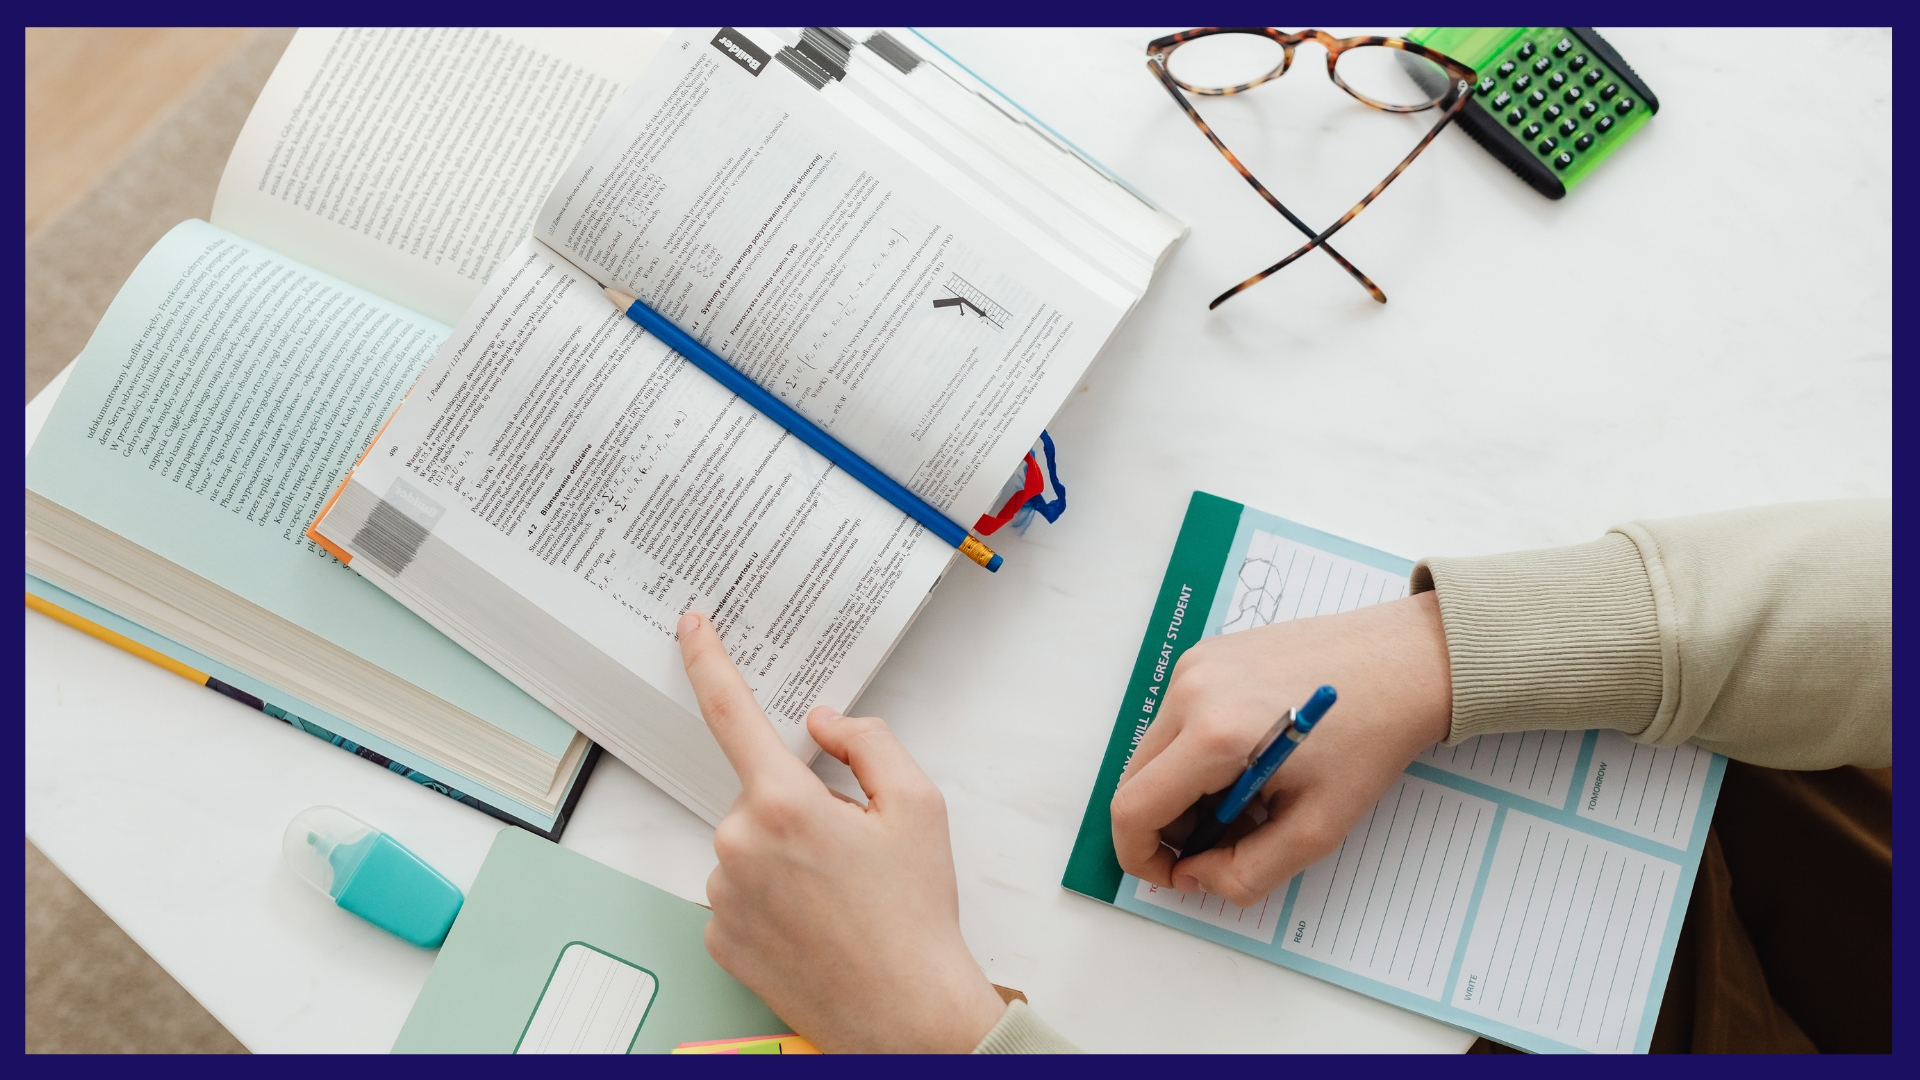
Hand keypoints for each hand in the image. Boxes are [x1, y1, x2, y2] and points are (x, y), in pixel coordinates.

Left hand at [677, 612, 1007, 1052]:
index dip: (707, 660)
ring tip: (841, 897)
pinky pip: (739, 892)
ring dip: (786, 855)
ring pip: (749, 845)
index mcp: (784, 803)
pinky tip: (814, 922)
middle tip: (855, 851)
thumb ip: (868, 741)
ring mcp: (722, 895)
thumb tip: (824, 722)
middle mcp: (738, 845)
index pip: (731, 712)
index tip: (691, 627)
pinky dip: (771, 897)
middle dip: (801, 807)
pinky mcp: (718, 937)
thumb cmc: (916, 914)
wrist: (905, 1014)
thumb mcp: (919, 805)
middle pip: (761, 795)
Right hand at [1110, 592, 1451, 906]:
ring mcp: (1194, 666)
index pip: (1134, 810)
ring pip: (1154, 753)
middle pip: (1136, 781)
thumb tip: (1195, 876)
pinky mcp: (1206, 654)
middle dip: (1170, 826)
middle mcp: (1190, 691)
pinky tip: (1250, 759)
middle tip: (1227, 840)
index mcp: (1214, 735)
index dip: (1143, 857)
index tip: (1177, 875)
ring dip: (1185, 790)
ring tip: (1250, 797)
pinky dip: (1197, 754)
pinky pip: (1176, 720)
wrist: (1405, 662)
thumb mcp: (1316, 829)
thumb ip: (1245, 872)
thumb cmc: (1371, 740)